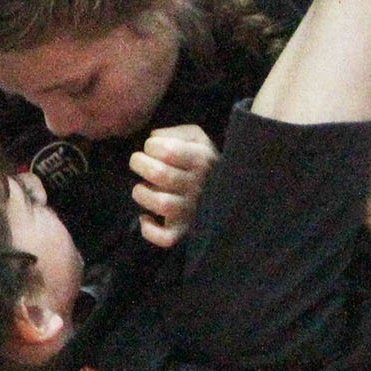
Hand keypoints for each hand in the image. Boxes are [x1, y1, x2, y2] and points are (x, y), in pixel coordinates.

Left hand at [129, 124, 218, 247]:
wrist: (231, 190)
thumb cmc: (204, 161)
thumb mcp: (198, 138)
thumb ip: (176, 133)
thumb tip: (153, 137)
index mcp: (201, 159)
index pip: (168, 150)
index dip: (151, 146)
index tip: (152, 148)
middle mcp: (197, 185)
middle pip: (160, 174)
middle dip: (140, 164)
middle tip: (138, 162)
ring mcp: (190, 210)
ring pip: (162, 203)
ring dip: (143, 193)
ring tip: (142, 187)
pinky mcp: (183, 230)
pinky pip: (166, 237)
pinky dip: (151, 231)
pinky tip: (145, 218)